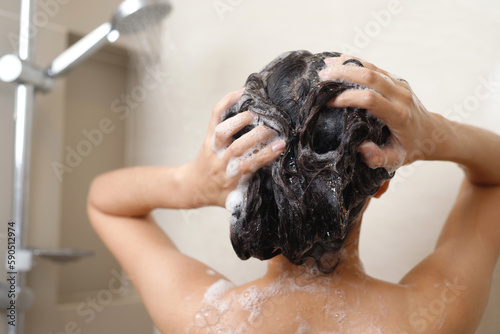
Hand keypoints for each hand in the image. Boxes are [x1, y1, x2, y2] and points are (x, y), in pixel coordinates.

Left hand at [183, 89, 285, 207]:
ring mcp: (212, 148)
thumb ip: (253, 196)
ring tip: (258, 112)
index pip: (248, 165)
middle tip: (274, 127)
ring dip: (241, 119)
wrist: (192, 187)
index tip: (281, 145)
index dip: (265, 155)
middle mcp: (220, 162)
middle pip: (237, 146)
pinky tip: (241, 93)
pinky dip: (227, 102)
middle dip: (257, 135)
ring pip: (223, 131)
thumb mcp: (237, 201)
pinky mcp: (208, 136)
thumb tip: (278, 187)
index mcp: (230, 179)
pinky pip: (215, 116)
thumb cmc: (218, 194)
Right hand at [319, 55, 448, 171]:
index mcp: (399, 115)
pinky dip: (355, 62)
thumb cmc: (410, 148)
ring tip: (325, 67)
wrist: (432, 134)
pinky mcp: (396, 79)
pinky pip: (374, 67)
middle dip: (343, 74)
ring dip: (347, 65)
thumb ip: (378, 158)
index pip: (370, 99)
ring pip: (372, 68)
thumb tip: (361, 148)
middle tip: (321, 77)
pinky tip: (338, 61)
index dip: (347, 97)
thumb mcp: (395, 161)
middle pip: (370, 76)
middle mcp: (401, 95)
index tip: (328, 101)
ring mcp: (399, 84)